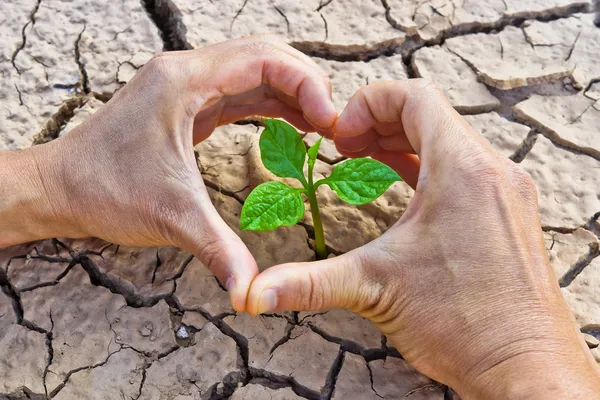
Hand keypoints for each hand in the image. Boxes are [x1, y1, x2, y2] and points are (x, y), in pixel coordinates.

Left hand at [0, 35, 335, 311]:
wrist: (60, 188)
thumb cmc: (104, 190)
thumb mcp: (173, 218)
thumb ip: (220, 251)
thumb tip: (252, 294)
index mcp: (184, 82)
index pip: (264, 59)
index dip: (307, 84)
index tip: (330, 121)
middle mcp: (187, 72)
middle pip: (266, 56)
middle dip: (306, 85)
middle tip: (332, 123)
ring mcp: (186, 86)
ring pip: (254, 71)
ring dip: (292, 93)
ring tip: (321, 125)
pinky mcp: (187, 104)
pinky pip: (240, 92)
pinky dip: (272, 104)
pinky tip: (290, 124)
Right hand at [245, 80, 599, 397]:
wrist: (523, 369)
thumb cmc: (462, 326)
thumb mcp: (374, 289)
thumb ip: (308, 283)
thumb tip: (252, 294)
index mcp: (462, 170)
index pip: (415, 96)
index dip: (368, 103)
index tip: (340, 136)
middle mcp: (493, 171)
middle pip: (432, 114)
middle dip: (380, 122)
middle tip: (345, 148)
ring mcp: (507, 192)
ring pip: (451, 140)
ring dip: (404, 142)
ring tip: (366, 158)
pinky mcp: (510, 213)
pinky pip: (466, 167)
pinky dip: (429, 165)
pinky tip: (404, 183)